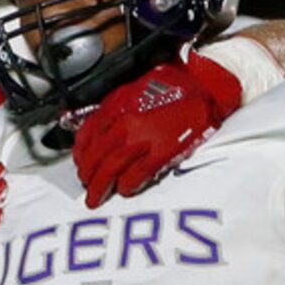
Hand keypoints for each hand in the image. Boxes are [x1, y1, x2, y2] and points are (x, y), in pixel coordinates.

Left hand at [72, 53, 243, 205]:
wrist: (204, 88)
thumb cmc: (174, 86)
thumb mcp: (135, 89)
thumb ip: (115, 109)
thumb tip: (100, 130)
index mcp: (117, 106)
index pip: (88, 135)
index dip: (80, 154)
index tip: (81, 164)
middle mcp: (125, 122)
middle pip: (96, 156)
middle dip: (88, 176)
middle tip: (87, 188)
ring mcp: (142, 139)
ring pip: (111, 168)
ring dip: (101, 186)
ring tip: (97, 197)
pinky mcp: (161, 152)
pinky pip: (136, 175)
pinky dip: (126, 186)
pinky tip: (124, 190)